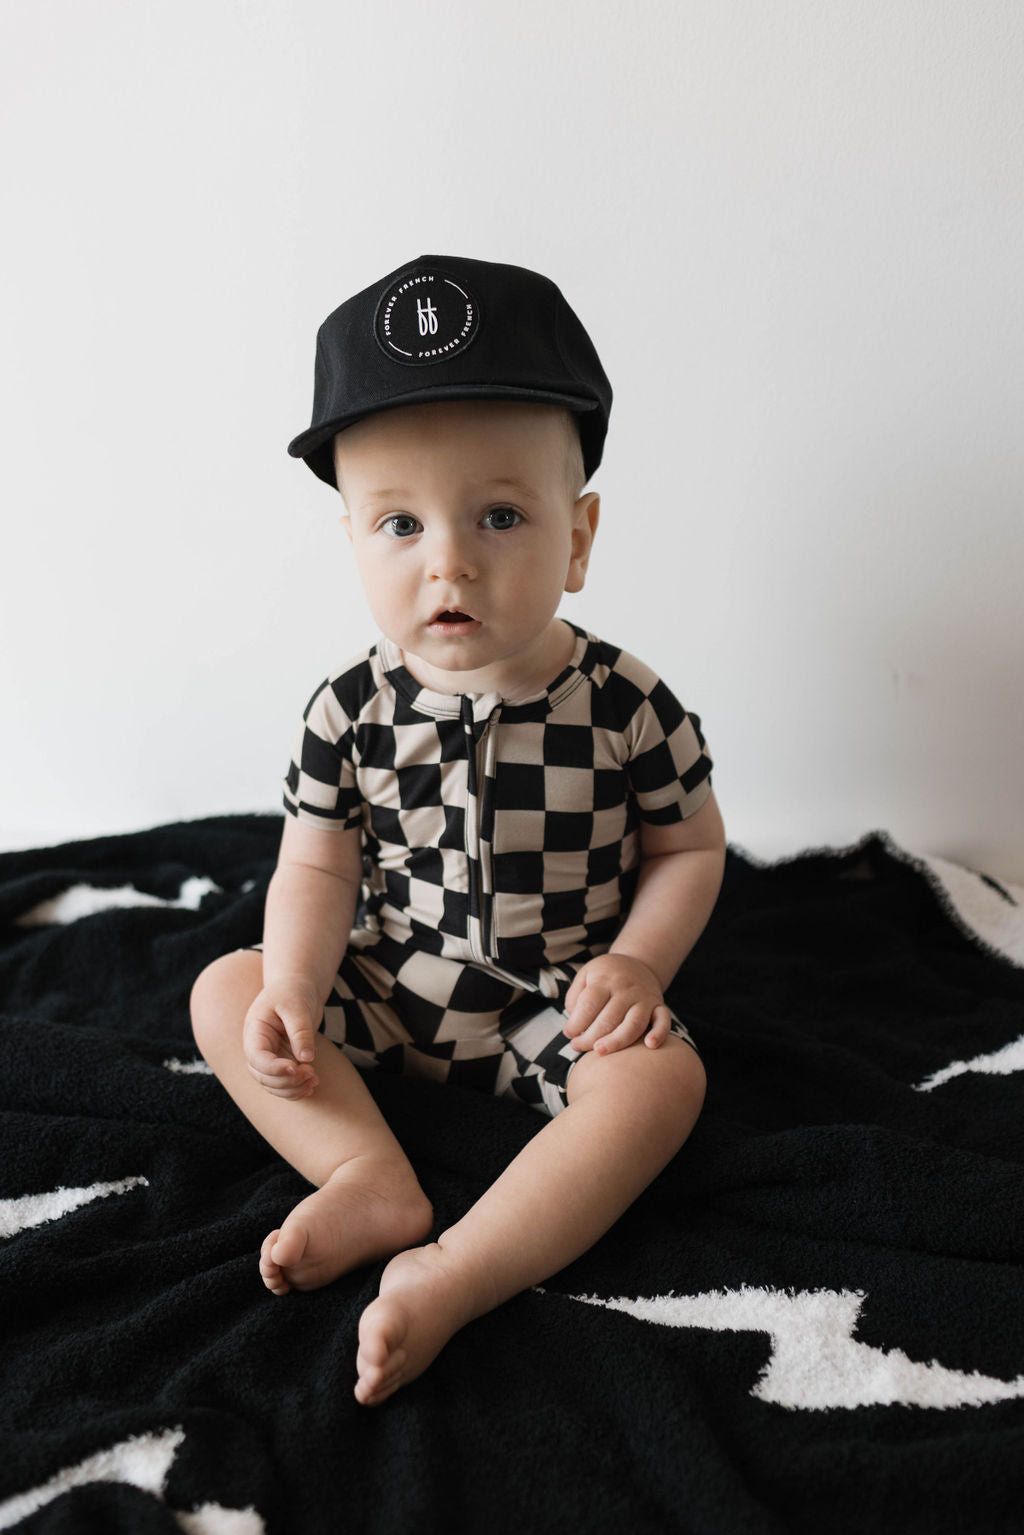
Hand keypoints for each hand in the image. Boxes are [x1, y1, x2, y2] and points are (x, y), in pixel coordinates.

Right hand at [242, 978, 321, 1098]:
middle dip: (286, 1081)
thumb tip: (306, 1059)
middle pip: (262, 1076)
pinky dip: (296, 1088)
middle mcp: (258, 1047)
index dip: (273, 1068)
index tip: (295, 1068)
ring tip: (314, 1080)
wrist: (297, 986)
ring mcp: (269, 1056)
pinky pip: (284, 1082)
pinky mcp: (282, 1060)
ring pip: (272, 1084)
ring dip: (292, 1088)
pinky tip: (312, 1084)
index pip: (256, 1057)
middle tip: (311, 1074)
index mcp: (255, 1031)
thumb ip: (300, 1031)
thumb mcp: (297, 1007)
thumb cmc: (294, 991)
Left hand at [562, 954, 671, 1054]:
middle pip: (609, 1019)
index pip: (589, 1004)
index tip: (568, 1033)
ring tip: (599, 1051)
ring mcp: (644, 998)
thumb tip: (575, 1026)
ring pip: (634, 1024)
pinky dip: (659, 1033)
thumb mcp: (585, 976)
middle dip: (590, 1038)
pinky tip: (650, 1045)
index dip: (576, 1023)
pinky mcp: (659, 1006)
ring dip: (617, 1041)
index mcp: (605, 980)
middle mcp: (626, 989)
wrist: (637, 963)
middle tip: (577, 1046)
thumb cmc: (605, 976)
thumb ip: (575, 999)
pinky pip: (663, 1020)